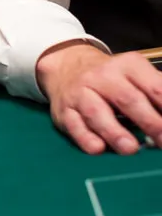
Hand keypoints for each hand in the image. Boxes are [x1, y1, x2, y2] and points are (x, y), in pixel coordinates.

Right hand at [36, 41, 161, 154]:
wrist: (66, 67)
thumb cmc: (111, 78)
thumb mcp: (136, 74)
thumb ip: (156, 93)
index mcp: (128, 66)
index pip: (154, 87)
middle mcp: (102, 77)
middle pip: (127, 99)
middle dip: (149, 122)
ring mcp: (80, 93)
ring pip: (96, 112)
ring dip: (114, 132)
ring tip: (130, 148)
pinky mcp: (64, 110)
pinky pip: (74, 125)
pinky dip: (85, 138)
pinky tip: (98, 148)